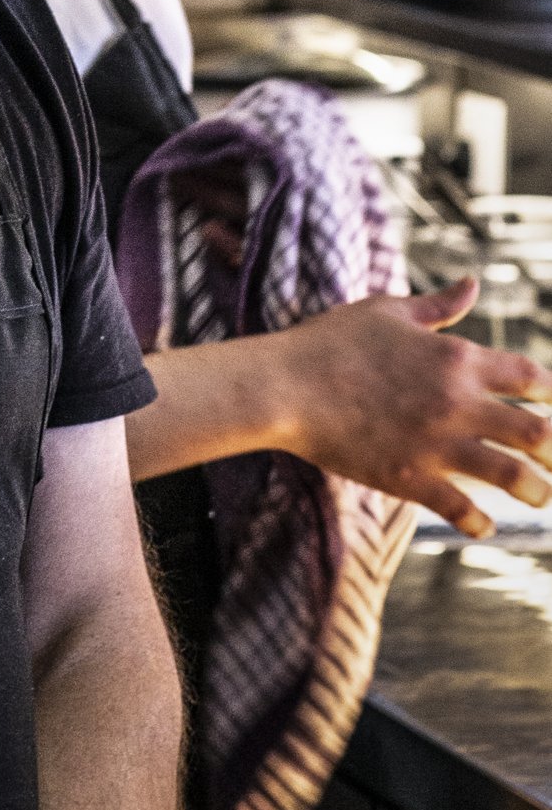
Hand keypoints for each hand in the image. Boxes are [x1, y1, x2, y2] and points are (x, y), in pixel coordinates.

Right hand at [275, 278, 551, 534]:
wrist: (284, 386)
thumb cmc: (330, 341)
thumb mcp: (388, 311)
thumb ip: (438, 304)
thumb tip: (473, 283)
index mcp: (457, 358)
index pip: (532, 376)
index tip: (550, 404)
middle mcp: (458, 402)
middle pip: (538, 432)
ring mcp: (436, 443)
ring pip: (513, 475)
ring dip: (537, 490)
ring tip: (540, 496)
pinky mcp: (410, 478)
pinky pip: (461, 508)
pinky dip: (479, 522)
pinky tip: (483, 525)